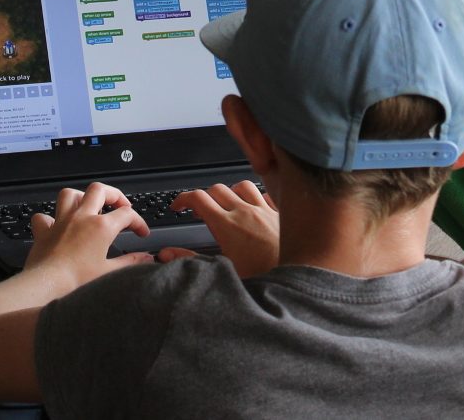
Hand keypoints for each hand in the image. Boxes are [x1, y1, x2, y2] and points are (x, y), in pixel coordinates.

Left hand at [26, 182, 151, 288]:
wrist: (45, 286)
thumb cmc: (75, 281)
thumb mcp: (109, 273)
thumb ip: (130, 262)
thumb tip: (146, 258)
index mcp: (101, 227)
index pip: (127, 214)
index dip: (138, 222)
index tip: (141, 232)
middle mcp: (81, 218)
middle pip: (100, 190)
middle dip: (113, 194)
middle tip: (120, 205)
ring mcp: (61, 222)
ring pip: (70, 194)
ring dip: (81, 196)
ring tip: (88, 205)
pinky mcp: (44, 232)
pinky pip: (43, 217)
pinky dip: (50, 218)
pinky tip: (55, 224)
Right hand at [159, 181, 278, 277]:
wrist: (297, 276)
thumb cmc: (262, 277)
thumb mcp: (221, 272)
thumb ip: (191, 260)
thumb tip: (166, 254)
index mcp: (227, 225)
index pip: (198, 198)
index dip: (183, 198)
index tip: (178, 206)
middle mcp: (245, 212)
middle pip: (217, 189)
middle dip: (204, 196)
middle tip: (199, 210)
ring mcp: (263, 211)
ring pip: (242, 186)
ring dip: (231, 192)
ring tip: (227, 204)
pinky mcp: (279, 214)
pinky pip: (266, 195)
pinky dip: (257, 197)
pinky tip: (255, 207)